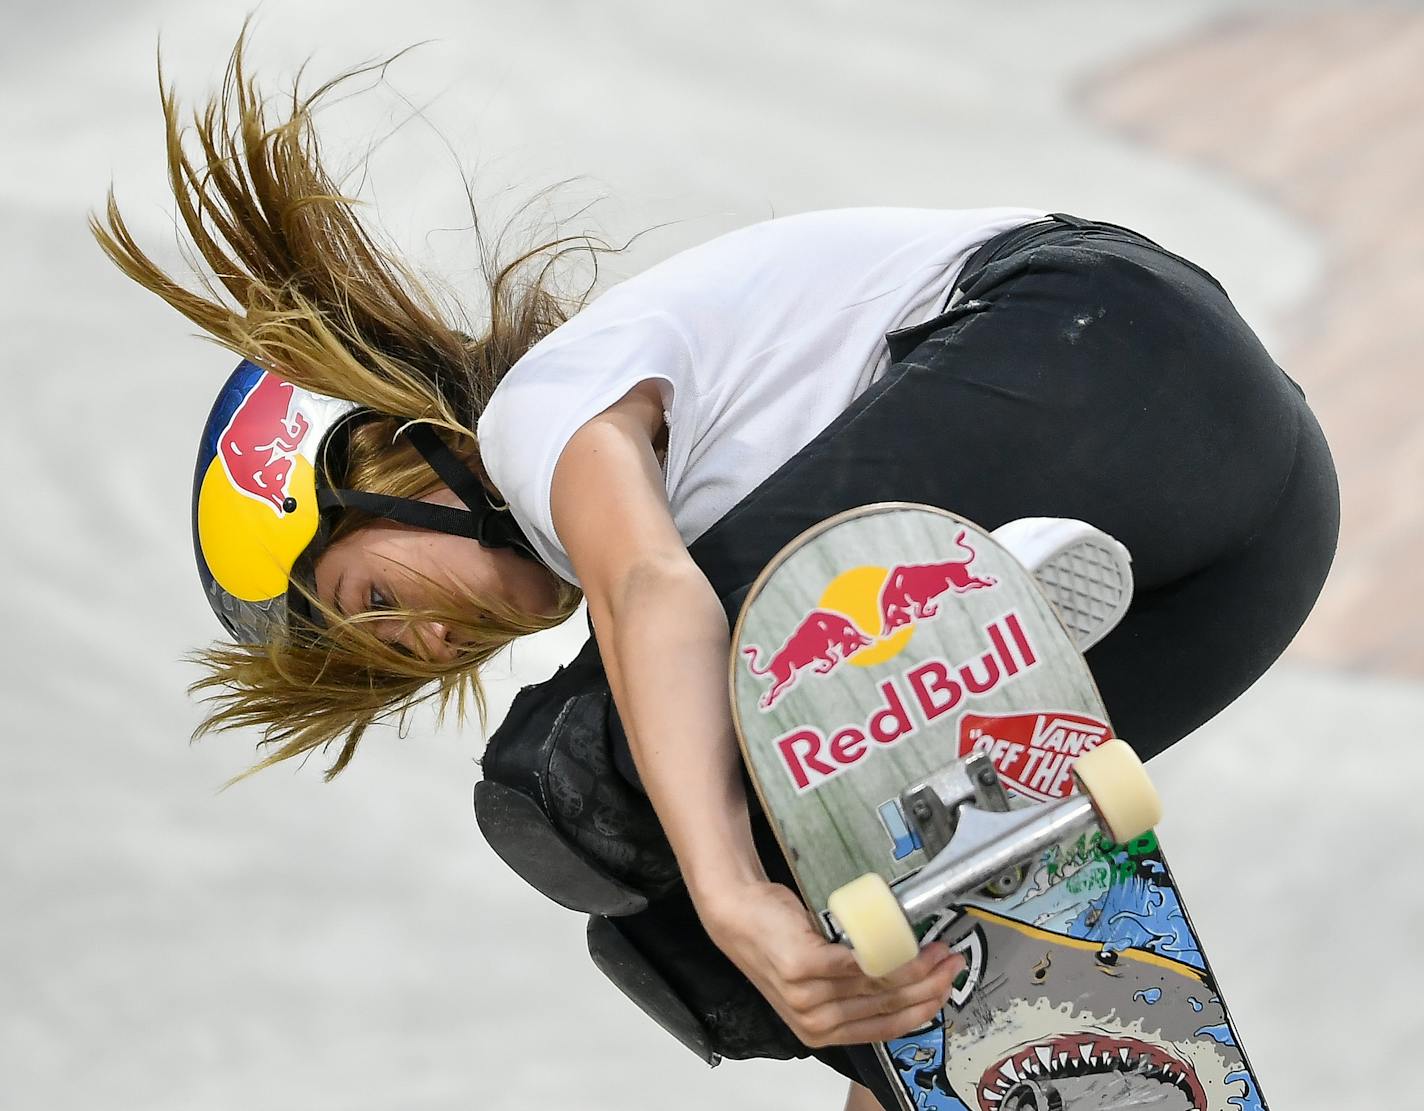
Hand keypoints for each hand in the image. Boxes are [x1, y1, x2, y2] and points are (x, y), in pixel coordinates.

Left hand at [697, 879, 965, 1047]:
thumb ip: (853, 987)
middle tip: (952, 963)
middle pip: (889, 1008)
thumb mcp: (816, 976)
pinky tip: (908, 944)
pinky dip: (890, 955)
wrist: (736, 910)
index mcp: (819, 1032)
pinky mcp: (805, 967)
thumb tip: (903, 980)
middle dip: (930, 986)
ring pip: (880, 988)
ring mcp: (808, 997)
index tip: (946, 987)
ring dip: (917, 968)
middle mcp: (814, 1021)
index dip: (923, 1009)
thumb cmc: (776, 937)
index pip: (885, 1029)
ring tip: (937, 949)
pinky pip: (859, 966)